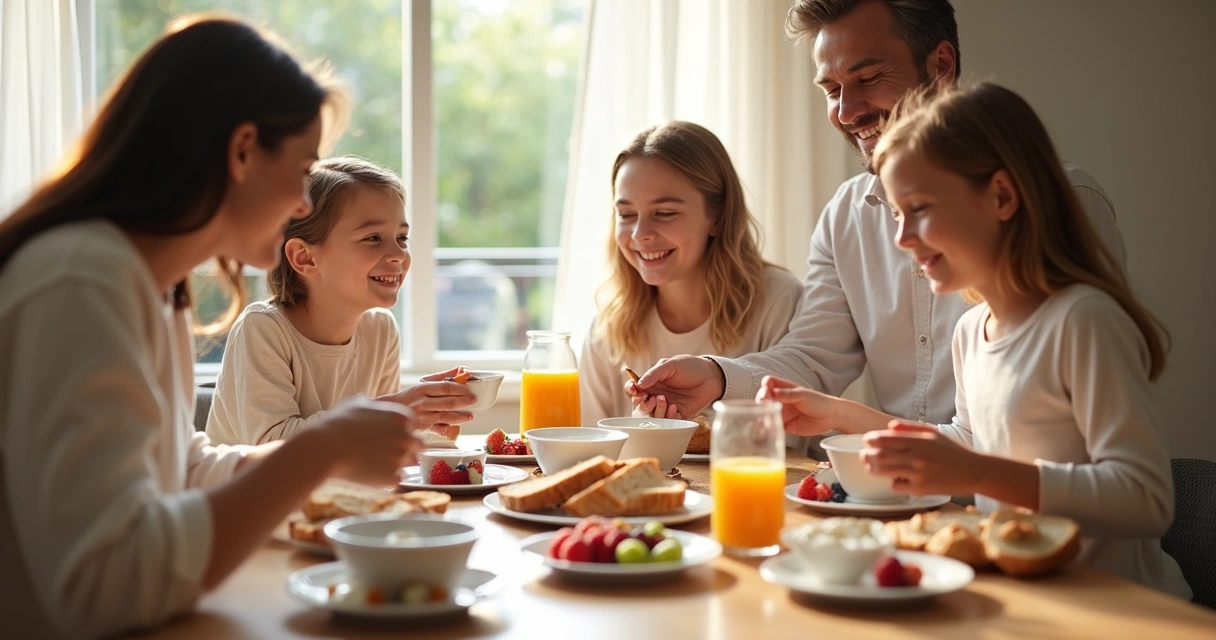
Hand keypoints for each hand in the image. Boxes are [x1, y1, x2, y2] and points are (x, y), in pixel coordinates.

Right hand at [318, 396, 421, 485]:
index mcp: (402, 417)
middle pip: (417, 445)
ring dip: (396, 464)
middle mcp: (406, 437)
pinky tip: (368, 473)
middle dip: (405, 449)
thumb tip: (377, 406)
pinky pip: (396, 479)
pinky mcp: (391, 478)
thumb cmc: (336, 423)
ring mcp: (400, 459)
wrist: (322, 449)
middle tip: (384, 452)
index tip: (389, 436)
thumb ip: (375, 405)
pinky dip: (385, 479)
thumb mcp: (357, 403)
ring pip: (408, 464)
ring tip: (373, 463)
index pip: (413, 425)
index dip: (402, 430)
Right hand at [378, 367, 475, 427]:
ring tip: (470, 415)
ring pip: (445, 416)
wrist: (393, 410)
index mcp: (422, 389)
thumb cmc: (412, 395)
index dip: (458, 388)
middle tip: (473, 399)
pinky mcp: (423, 427)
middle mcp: (422, 402)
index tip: (467, 388)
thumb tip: (462, 370)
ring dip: (460, 416)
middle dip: (463, 401)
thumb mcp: (425, 383)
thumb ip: (444, 377)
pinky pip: (439, 427)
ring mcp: (423, 416)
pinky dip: (450, 426)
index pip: (444, 387)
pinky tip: (459, 425)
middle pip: (447, 402)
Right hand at [626, 355, 724, 418]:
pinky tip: (674, 407)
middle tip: (650, 398)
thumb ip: (654, 373)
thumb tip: (639, 383)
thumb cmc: (690, 366)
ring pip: (653, 415)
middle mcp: (656, 395)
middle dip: (642, 404)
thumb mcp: (670, 365)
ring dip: (655, 410)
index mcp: (651, 382)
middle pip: (640, 405)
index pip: (634, 389)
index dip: (631, 390)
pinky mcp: (679, 414)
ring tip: (664, 400)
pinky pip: (669, 421)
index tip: (634, 389)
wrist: (711, 375)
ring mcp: (667, 406)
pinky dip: (669, 416)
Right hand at [756, 375, 842, 434]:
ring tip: (765, 421)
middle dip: (762, 404)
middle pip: (764, 399)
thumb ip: (786, 395)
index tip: (766, 394)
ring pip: (767, 414)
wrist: (832, 417)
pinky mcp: (785, 426)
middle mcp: (781, 399)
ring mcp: (782, 413)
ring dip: (764, 417)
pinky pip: (774, 427)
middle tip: (765, 408)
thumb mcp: (802, 395)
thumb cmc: (819, 401)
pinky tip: (768, 430)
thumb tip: (771, 393)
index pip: (768, 383)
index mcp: (784, 388)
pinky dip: (770, 429)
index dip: (765, 387)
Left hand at [860, 420, 981, 495]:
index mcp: (919, 440)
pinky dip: (892, 482)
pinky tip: (896, 479)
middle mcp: (917, 457)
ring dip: (873, 469)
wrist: (975, 471)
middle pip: (880, 456)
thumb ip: (910, 428)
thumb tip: (889, 426)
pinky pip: (896, 486)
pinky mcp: (921, 490)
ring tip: (871, 467)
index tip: (867, 440)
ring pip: (884, 472)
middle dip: (867, 455)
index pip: (886, 439)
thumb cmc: (953, 451)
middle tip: (864, 455)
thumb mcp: (934, 433)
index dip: (871, 439)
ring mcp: (918, 474)